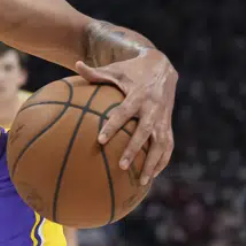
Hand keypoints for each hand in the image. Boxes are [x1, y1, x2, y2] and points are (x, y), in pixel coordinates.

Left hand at [76, 50, 176, 184]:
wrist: (162, 67)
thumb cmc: (131, 70)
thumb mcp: (115, 69)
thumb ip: (95, 72)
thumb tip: (76, 64)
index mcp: (139, 95)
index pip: (124, 112)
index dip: (113, 126)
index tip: (100, 140)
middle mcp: (154, 108)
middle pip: (145, 132)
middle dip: (134, 149)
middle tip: (121, 166)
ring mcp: (164, 118)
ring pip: (161, 143)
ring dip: (153, 162)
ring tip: (143, 181)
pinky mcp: (169, 124)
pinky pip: (169, 145)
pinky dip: (163, 161)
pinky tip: (153, 176)